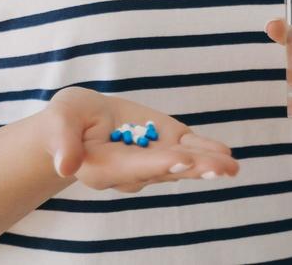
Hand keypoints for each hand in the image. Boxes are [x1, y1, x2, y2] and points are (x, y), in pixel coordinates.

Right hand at [37, 86, 239, 192]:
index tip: (181, 159)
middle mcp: (133, 172)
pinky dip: (206, 151)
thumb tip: (65, 166)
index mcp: (104, 168)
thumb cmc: (67, 120)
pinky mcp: (165, 145)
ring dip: (207, 164)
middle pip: (165, 171)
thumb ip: (64, 143)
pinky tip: (226, 154)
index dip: (158, 163)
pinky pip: (188, 150)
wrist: (80, 122)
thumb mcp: (61, 121)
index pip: (134, 167)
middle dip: (194, 168)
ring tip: (230, 165)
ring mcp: (152, 160)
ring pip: (182, 163)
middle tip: (220, 168)